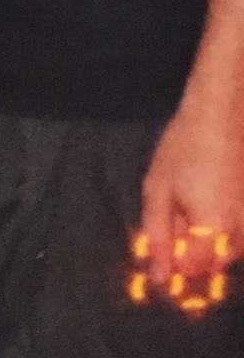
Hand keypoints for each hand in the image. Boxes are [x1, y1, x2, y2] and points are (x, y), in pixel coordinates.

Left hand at [139, 95, 243, 283]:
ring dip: (206, 242)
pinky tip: (207, 198)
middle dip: (189, 254)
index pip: (192, 271)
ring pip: (228, 251)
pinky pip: (238, 234)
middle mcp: (239, 234)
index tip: (157, 255)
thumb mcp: (159, 190)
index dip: (171, 267)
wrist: (220, 115)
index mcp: (212, 231)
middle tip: (173, 222)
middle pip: (212, 265)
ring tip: (189, 202)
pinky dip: (221, 228)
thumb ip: (158, 236)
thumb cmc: (183, 149)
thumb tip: (159, 277)